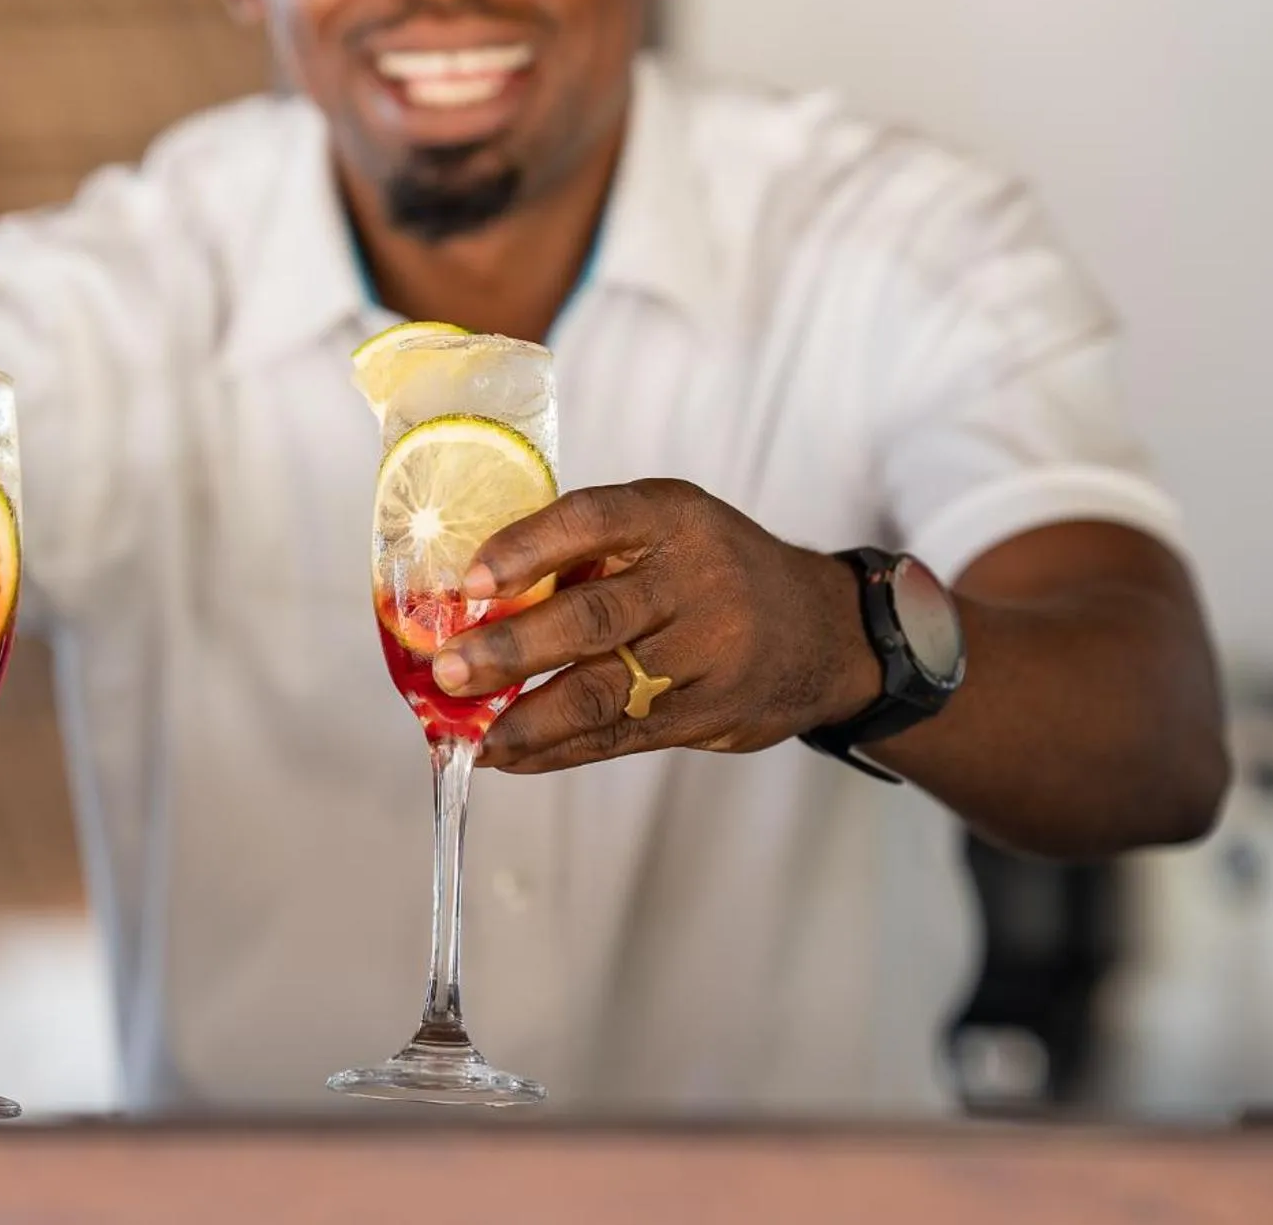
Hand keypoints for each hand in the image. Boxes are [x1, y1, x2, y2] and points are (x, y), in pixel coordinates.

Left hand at [432, 480, 882, 773]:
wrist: (824, 631)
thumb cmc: (713, 571)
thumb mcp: (668, 529)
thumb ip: (589, 553)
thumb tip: (471, 600)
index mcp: (672, 517)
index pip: (592, 521)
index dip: (527, 548)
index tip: (470, 581)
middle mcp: (695, 580)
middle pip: (594, 618)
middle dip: (511, 649)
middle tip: (448, 671)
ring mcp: (708, 653)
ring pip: (605, 691)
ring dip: (526, 717)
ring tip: (468, 732)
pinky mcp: (709, 714)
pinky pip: (621, 736)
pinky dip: (557, 749)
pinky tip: (510, 754)